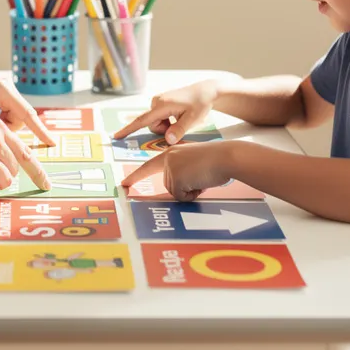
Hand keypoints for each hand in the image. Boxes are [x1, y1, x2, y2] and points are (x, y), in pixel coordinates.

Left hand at [0, 61, 55, 146]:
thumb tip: (3, 144)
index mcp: (2, 89)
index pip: (26, 113)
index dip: (39, 130)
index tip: (51, 142)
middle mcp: (6, 88)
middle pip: (19, 118)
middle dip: (7, 128)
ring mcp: (3, 91)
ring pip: (12, 117)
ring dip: (1, 125)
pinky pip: (5, 113)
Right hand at [112, 79, 218, 143]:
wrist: (206, 91)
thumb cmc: (200, 104)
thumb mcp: (192, 119)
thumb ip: (179, 130)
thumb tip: (168, 140)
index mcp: (161, 105)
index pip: (142, 121)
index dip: (128, 130)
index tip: (116, 136)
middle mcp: (156, 102)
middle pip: (152, 125)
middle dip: (163, 130)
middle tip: (180, 125)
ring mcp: (158, 101)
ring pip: (155, 123)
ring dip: (166, 126)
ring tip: (181, 119)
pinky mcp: (161, 103)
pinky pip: (159, 118)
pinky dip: (168, 121)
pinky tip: (180, 115)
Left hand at [119, 141, 234, 201]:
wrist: (226, 157)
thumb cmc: (216, 159)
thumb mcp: (194, 161)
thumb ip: (182, 169)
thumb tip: (179, 187)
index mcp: (171, 152)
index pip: (149, 166)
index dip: (136, 175)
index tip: (124, 183)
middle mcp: (167, 158)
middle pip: (169, 184)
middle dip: (185, 187)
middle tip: (200, 176)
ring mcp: (170, 168)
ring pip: (175, 191)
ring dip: (190, 190)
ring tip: (202, 177)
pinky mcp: (175, 178)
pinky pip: (181, 197)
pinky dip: (192, 194)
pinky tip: (201, 182)